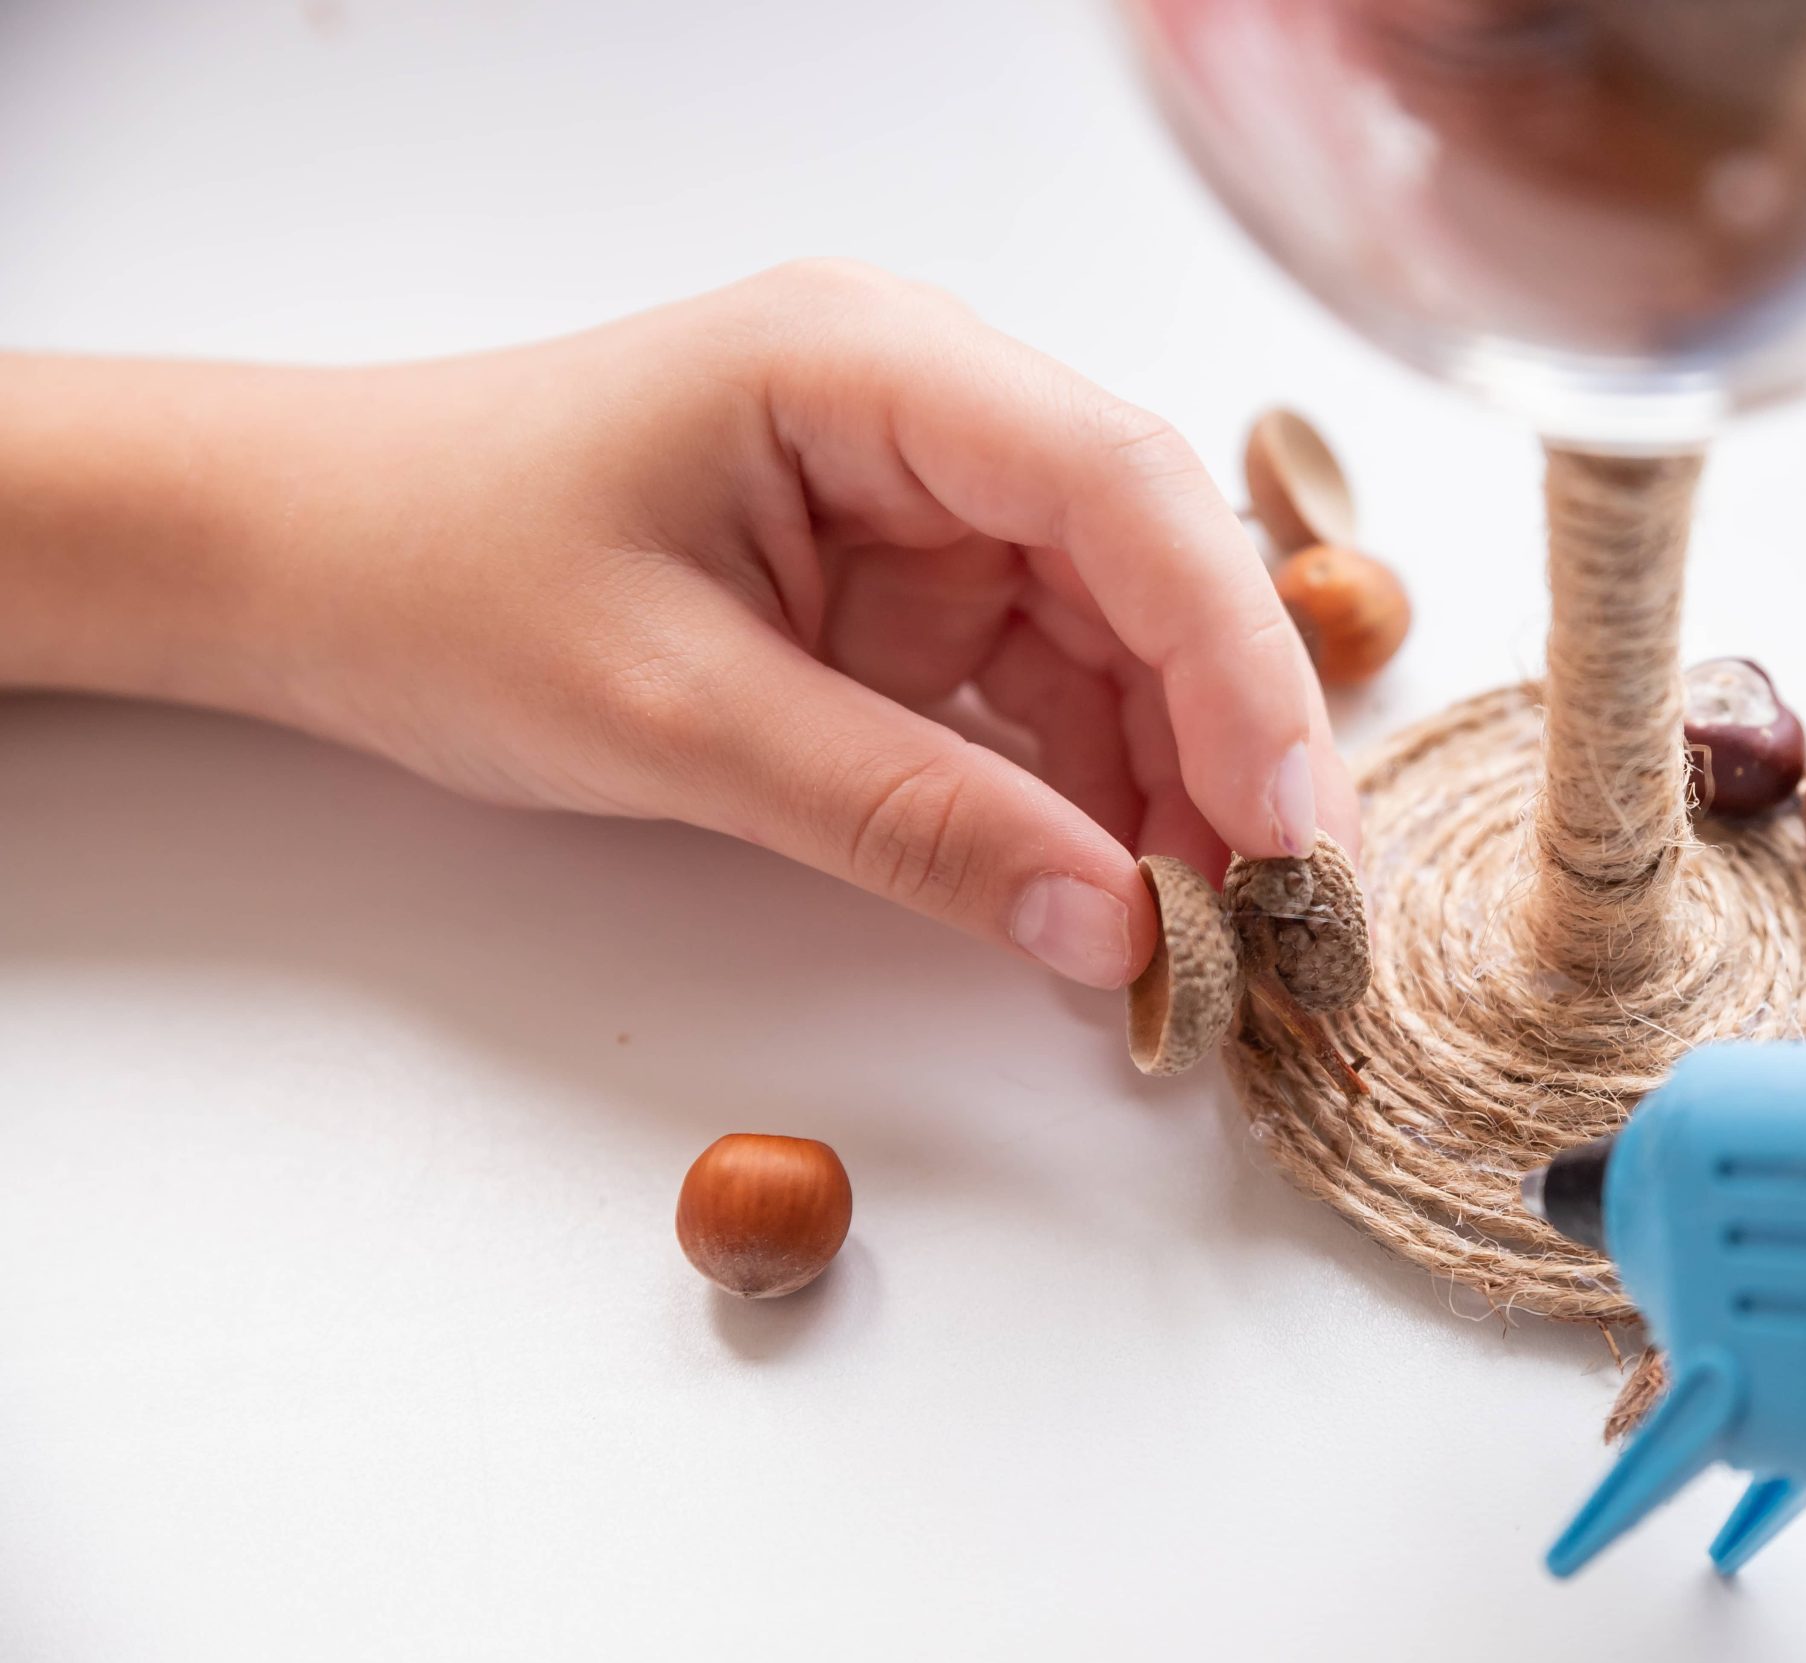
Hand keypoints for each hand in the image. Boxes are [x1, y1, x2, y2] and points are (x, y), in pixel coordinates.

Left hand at [0, 263, 1357, 986]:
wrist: (295, 560)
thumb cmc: (438, 579)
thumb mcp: (672, 717)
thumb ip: (903, 819)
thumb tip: (1111, 931)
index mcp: (872, 365)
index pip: (1124, 495)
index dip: (1239, 668)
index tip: (1296, 836)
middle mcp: (928, 409)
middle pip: (1153, 567)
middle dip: (1233, 742)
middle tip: (1296, 918)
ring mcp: (923, 497)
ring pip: (1119, 639)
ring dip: (1173, 786)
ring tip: (1217, 940)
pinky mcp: (903, 585)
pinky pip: (1041, 688)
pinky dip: (1089, 795)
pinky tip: (1121, 896)